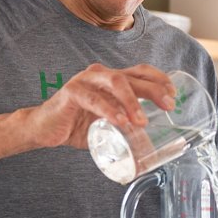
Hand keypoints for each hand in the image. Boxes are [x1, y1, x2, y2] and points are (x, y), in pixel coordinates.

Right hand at [26, 64, 176, 148]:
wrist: (45, 129)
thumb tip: (151, 146)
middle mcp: (100, 74)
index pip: (140, 71)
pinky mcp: (71, 92)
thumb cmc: (77, 125)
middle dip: (153, 90)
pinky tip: (120, 122)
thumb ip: (126, 128)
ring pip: (115, 82)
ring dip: (133, 101)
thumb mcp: (108, 125)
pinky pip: (94, 99)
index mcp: (111, 79)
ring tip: (142, 122)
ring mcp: (85, 80)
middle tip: (168, 106)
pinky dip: (109, 110)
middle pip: (132, 76)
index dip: (159, 79)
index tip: (173, 95)